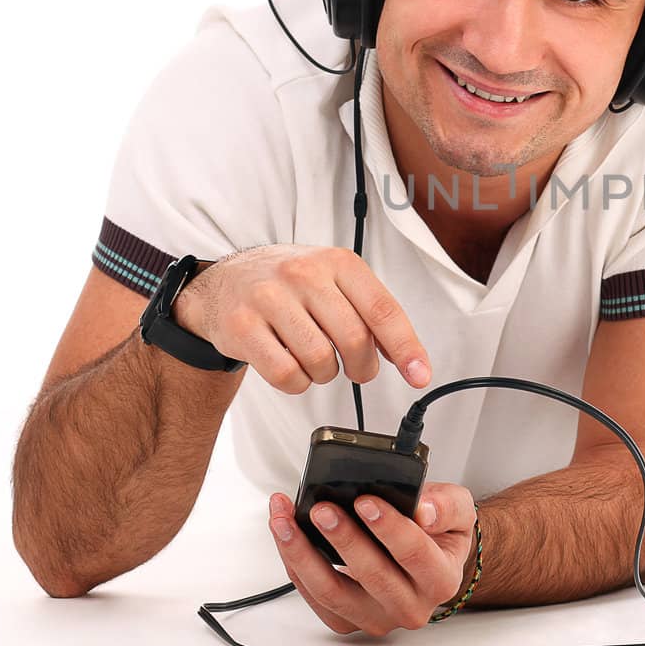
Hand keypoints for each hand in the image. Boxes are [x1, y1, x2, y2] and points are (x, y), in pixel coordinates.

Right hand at [171, 244, 431, 392]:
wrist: (224, 281)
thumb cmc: (289, 285)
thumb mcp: (333, 281)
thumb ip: (369, 312)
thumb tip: (406, 354)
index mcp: (337, 263)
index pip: (382, 309)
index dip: (406, 347)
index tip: (420, 375)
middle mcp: (304, 274)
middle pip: (354, 340)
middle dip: (362, 367)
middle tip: (357, 369)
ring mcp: (270, 299)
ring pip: (320, 361)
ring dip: (325, 374)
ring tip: (314, 359)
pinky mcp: (243, 327)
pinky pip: (285, 375)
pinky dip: (296, 382)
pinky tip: (290, 366)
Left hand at [267, 483, 477, 636]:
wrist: (429, 559)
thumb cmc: (439, 533)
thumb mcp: (458, 510)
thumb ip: (446, 506)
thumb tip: (423, 510)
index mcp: (440, 580)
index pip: (414, 554)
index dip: (388, 527)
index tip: (365, 501)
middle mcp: (410, 607)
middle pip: (371, 575)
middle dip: (342, 538)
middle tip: (321, 508)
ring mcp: (376, 618)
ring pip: (332, 592)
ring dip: (303, 554)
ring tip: (286, 521)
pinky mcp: (346, 620)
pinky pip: (313, 597)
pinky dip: (294, 564)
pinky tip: (285, 534)